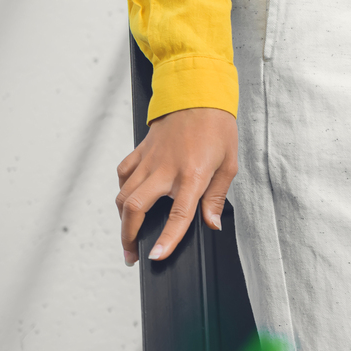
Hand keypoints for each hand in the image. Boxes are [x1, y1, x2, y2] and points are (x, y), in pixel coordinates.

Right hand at [116, 106, 238, 265]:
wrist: (199, 93)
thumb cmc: (217, 127)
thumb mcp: (228, 163)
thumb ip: (217, 197)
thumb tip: (211, 224)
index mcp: (192, 174)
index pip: (178, 215)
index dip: (167, 239)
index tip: (156, 257)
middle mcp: (165, 169)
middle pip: (135, 208)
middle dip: (129, 236)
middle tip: (132, 254)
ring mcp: (149, 160)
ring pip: (124, 195)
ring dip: (123, 220)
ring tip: (129, 235)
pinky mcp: (140, 150)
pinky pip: (123, 175)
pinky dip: (122, 191)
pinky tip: (129, 200)